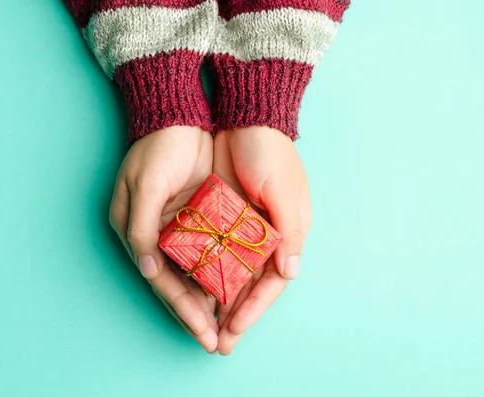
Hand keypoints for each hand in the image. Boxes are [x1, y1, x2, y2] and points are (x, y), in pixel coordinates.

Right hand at [109, 126, 217, 352]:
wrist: (179, 114)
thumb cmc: (158, 148)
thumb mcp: (147, 184)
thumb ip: (142, 229)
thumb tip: (148, 270)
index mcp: (138, 232)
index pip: (163, 281)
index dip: (183, 309)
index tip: (203, 334)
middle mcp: (157, 235)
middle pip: (179, 284)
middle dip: (198, 315)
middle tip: (218, 343)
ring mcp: (178, 227)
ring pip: (195, 273)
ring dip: (209, 299)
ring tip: (228, 327)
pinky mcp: (198, 215)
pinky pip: (208, 252)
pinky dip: (218, 273)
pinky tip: (233, 290)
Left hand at [213, 126, 311, 354]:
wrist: (246, 117)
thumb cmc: (271, 153)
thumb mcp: (284, 193)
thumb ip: (288, 234)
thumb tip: (289, 273)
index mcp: (286, 232)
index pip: (270, 282)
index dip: (253, 308)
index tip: (234, 330)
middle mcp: (265, 234)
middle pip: (249, 284)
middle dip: (235, 313)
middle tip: (218, 342)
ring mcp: (242, 226)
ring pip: (230, 272)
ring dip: (220, 298)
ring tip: (204, 324)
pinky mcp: (222, 214)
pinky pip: (214, 250)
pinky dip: (207, 271)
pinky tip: (194, 289)